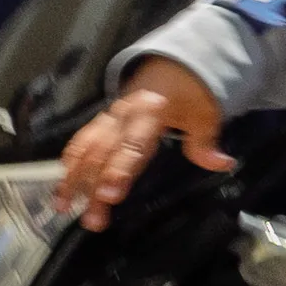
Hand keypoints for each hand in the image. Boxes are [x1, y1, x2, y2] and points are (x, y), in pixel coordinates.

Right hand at [55, 58, 232, 230]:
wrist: (170, 66)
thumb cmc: (188, 94)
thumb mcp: (204, 114)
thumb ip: (206, 142)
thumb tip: (224, 163)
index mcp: (149, 111)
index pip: (132, 145)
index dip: (120, 170)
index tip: (110, 197)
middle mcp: (122, 115)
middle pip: (104, 154)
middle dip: (93, 187)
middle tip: (91, 219)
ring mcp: (108, 118)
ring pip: (86, 149)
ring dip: (72, 178)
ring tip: (62, 207)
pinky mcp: (101, 122)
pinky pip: (81, 141)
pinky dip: (69, 162)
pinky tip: (61, 184)